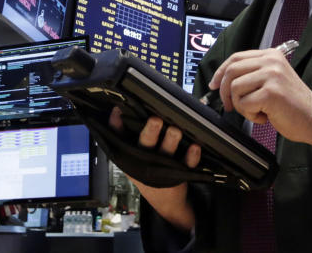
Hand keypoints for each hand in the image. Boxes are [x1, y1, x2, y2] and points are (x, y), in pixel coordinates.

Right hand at [109, 106, 199, 231]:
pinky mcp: (181, 173)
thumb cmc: (146, 173)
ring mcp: (164, 168)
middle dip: (150, 132)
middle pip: (146, 144)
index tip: (118, 110)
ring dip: (171, 141)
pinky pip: (188, 164)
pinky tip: (195, 147)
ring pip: (167, 152)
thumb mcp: (129, 158)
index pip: (120, 138)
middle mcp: (146, 160)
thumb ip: (122, 135)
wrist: (164, 201)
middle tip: (155, 120)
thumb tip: (116, 110)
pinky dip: (192, 156)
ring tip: (175, 130)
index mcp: (131, 155)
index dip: (116, 125)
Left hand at [209, 49, 311, 149]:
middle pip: (231, 71)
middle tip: (229, 106)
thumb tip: (221, 81)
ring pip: (235, 88)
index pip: (235, 58)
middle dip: (224, 91)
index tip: (213, 85)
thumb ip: (253, 74)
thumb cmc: (292, 104)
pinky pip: (244, 103)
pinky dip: (250, 115)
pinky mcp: (271, 92)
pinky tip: (266, 116)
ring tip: (257, 111)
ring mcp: (272, 75)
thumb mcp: (273, 80)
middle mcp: (271, 61)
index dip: (220, 72)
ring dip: (241, 106)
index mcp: (271, 55)